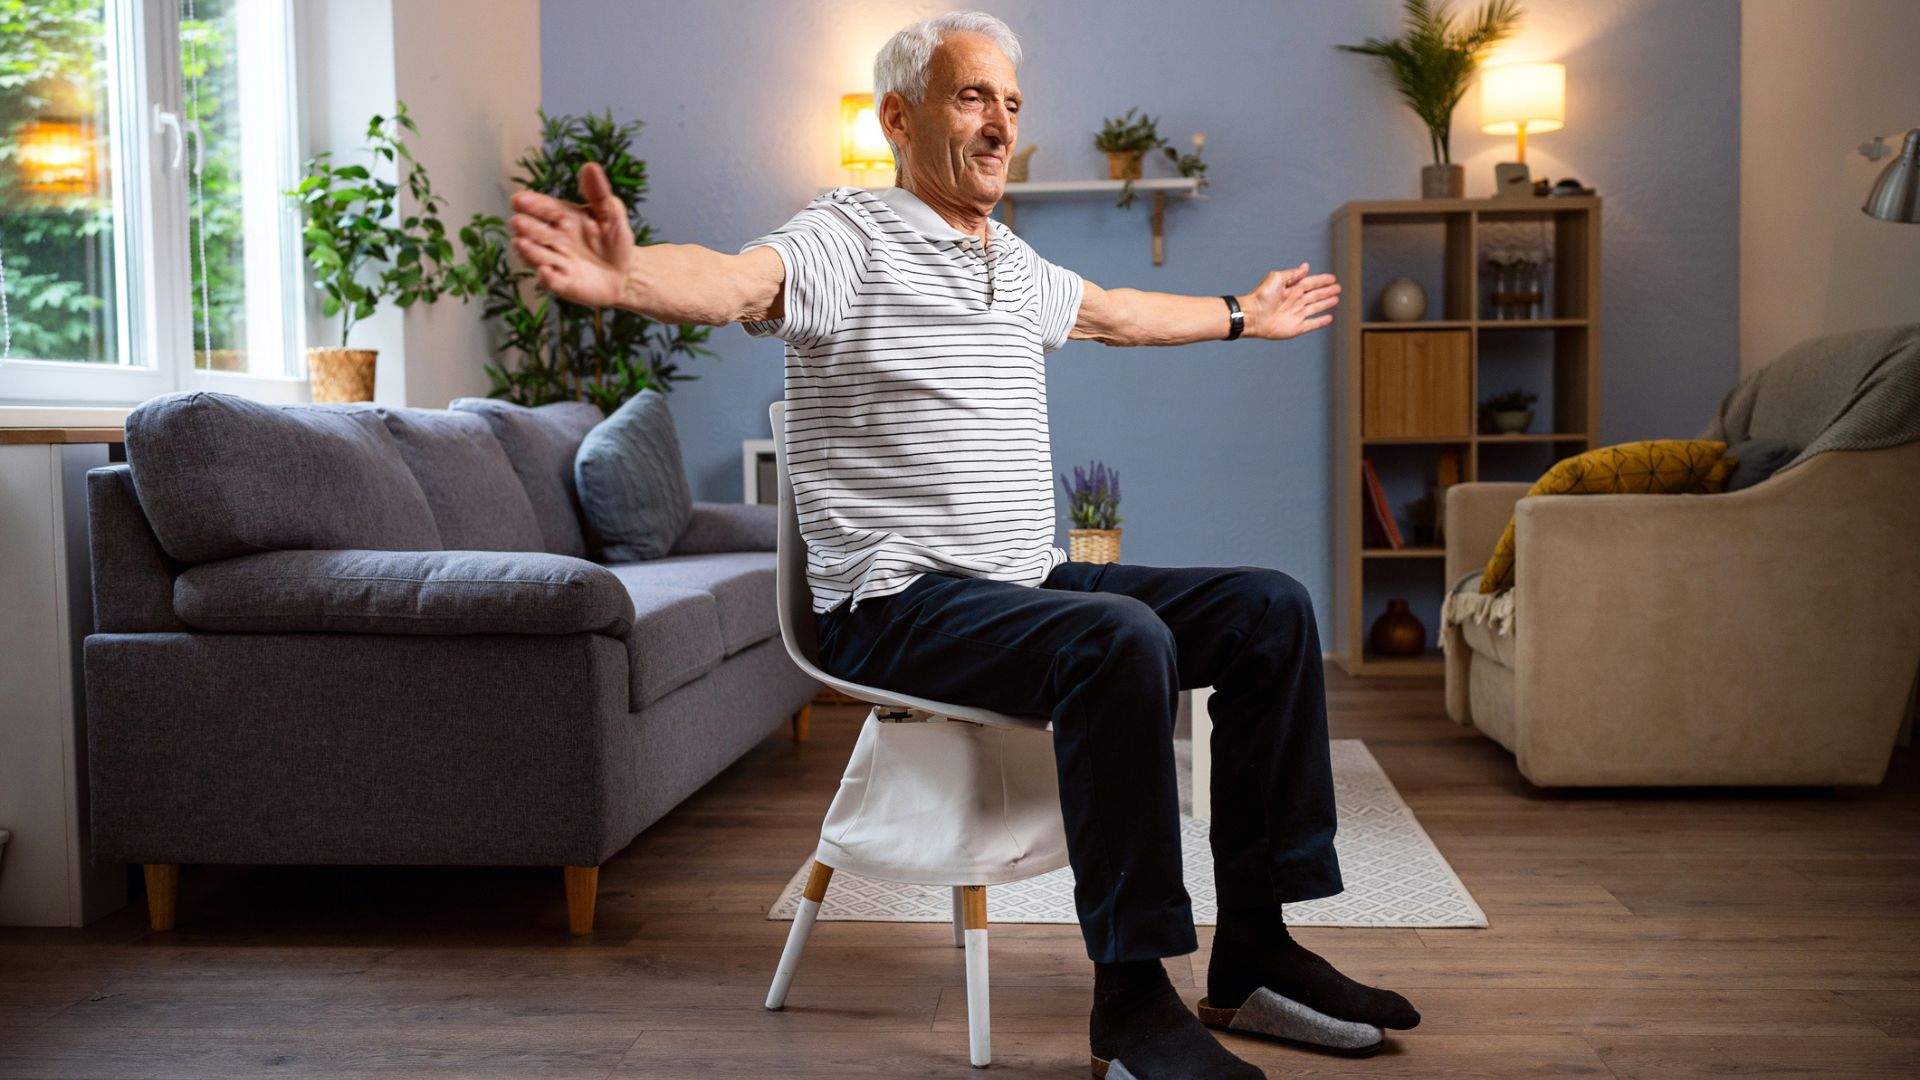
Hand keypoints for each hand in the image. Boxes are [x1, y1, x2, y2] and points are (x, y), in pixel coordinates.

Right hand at [508, 161, 633, 307]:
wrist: (627, 273)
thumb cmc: (615, 240)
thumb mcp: (612, 213)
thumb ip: (599, 193)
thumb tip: (590, 166)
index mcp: (564, 217)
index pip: (544, 208)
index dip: (531, 204)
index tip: (518, 200)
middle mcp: (555, 239)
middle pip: (536, 232)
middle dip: (526, 227)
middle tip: (518, 222)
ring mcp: (557, 262)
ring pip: (538, 256)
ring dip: (529, 251)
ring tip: (521, 244)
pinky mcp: (564, 284)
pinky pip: (553, 282)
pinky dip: (548, 278)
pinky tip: (545, 272)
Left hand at [1242, 263, 1340, 339]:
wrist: (1253, 316)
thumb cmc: (1261, 296)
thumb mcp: (1276, 278)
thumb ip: (1292, 274)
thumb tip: (1306, 267)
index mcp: (1292, 288)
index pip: (1311, 283)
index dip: (1322, 280)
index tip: (1332, 278)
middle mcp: (1296, 300)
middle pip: (1316, 294)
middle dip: (1327, 291)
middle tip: (1338, 287)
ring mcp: (1297, 314)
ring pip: (1316, 307)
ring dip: (1326, 303)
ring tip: (1336, 299)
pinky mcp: (1296, 327)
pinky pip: (1312, 324)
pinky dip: (1321, 321)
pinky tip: (1329, 318)